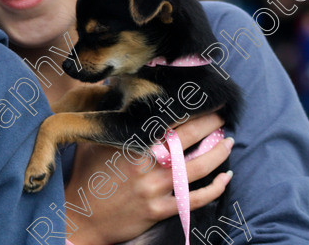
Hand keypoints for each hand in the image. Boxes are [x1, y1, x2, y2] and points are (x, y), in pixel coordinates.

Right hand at [65, 113, 233, 244]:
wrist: (80, 215)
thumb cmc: (86, 175)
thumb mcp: (92, 142)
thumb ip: (110, 122)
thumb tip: (118, 93)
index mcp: (129, 142)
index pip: (165, 119)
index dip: (187, 108)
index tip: (201, 98)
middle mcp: (143, 162)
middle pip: (186, 139)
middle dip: (209, 124)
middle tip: (221, 115)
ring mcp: (152, 187)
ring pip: (196, 168)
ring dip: (218, 153)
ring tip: (228, 141)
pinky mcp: (158, 210)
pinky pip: (195, 199)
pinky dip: (215, 188)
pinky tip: (226, 178)